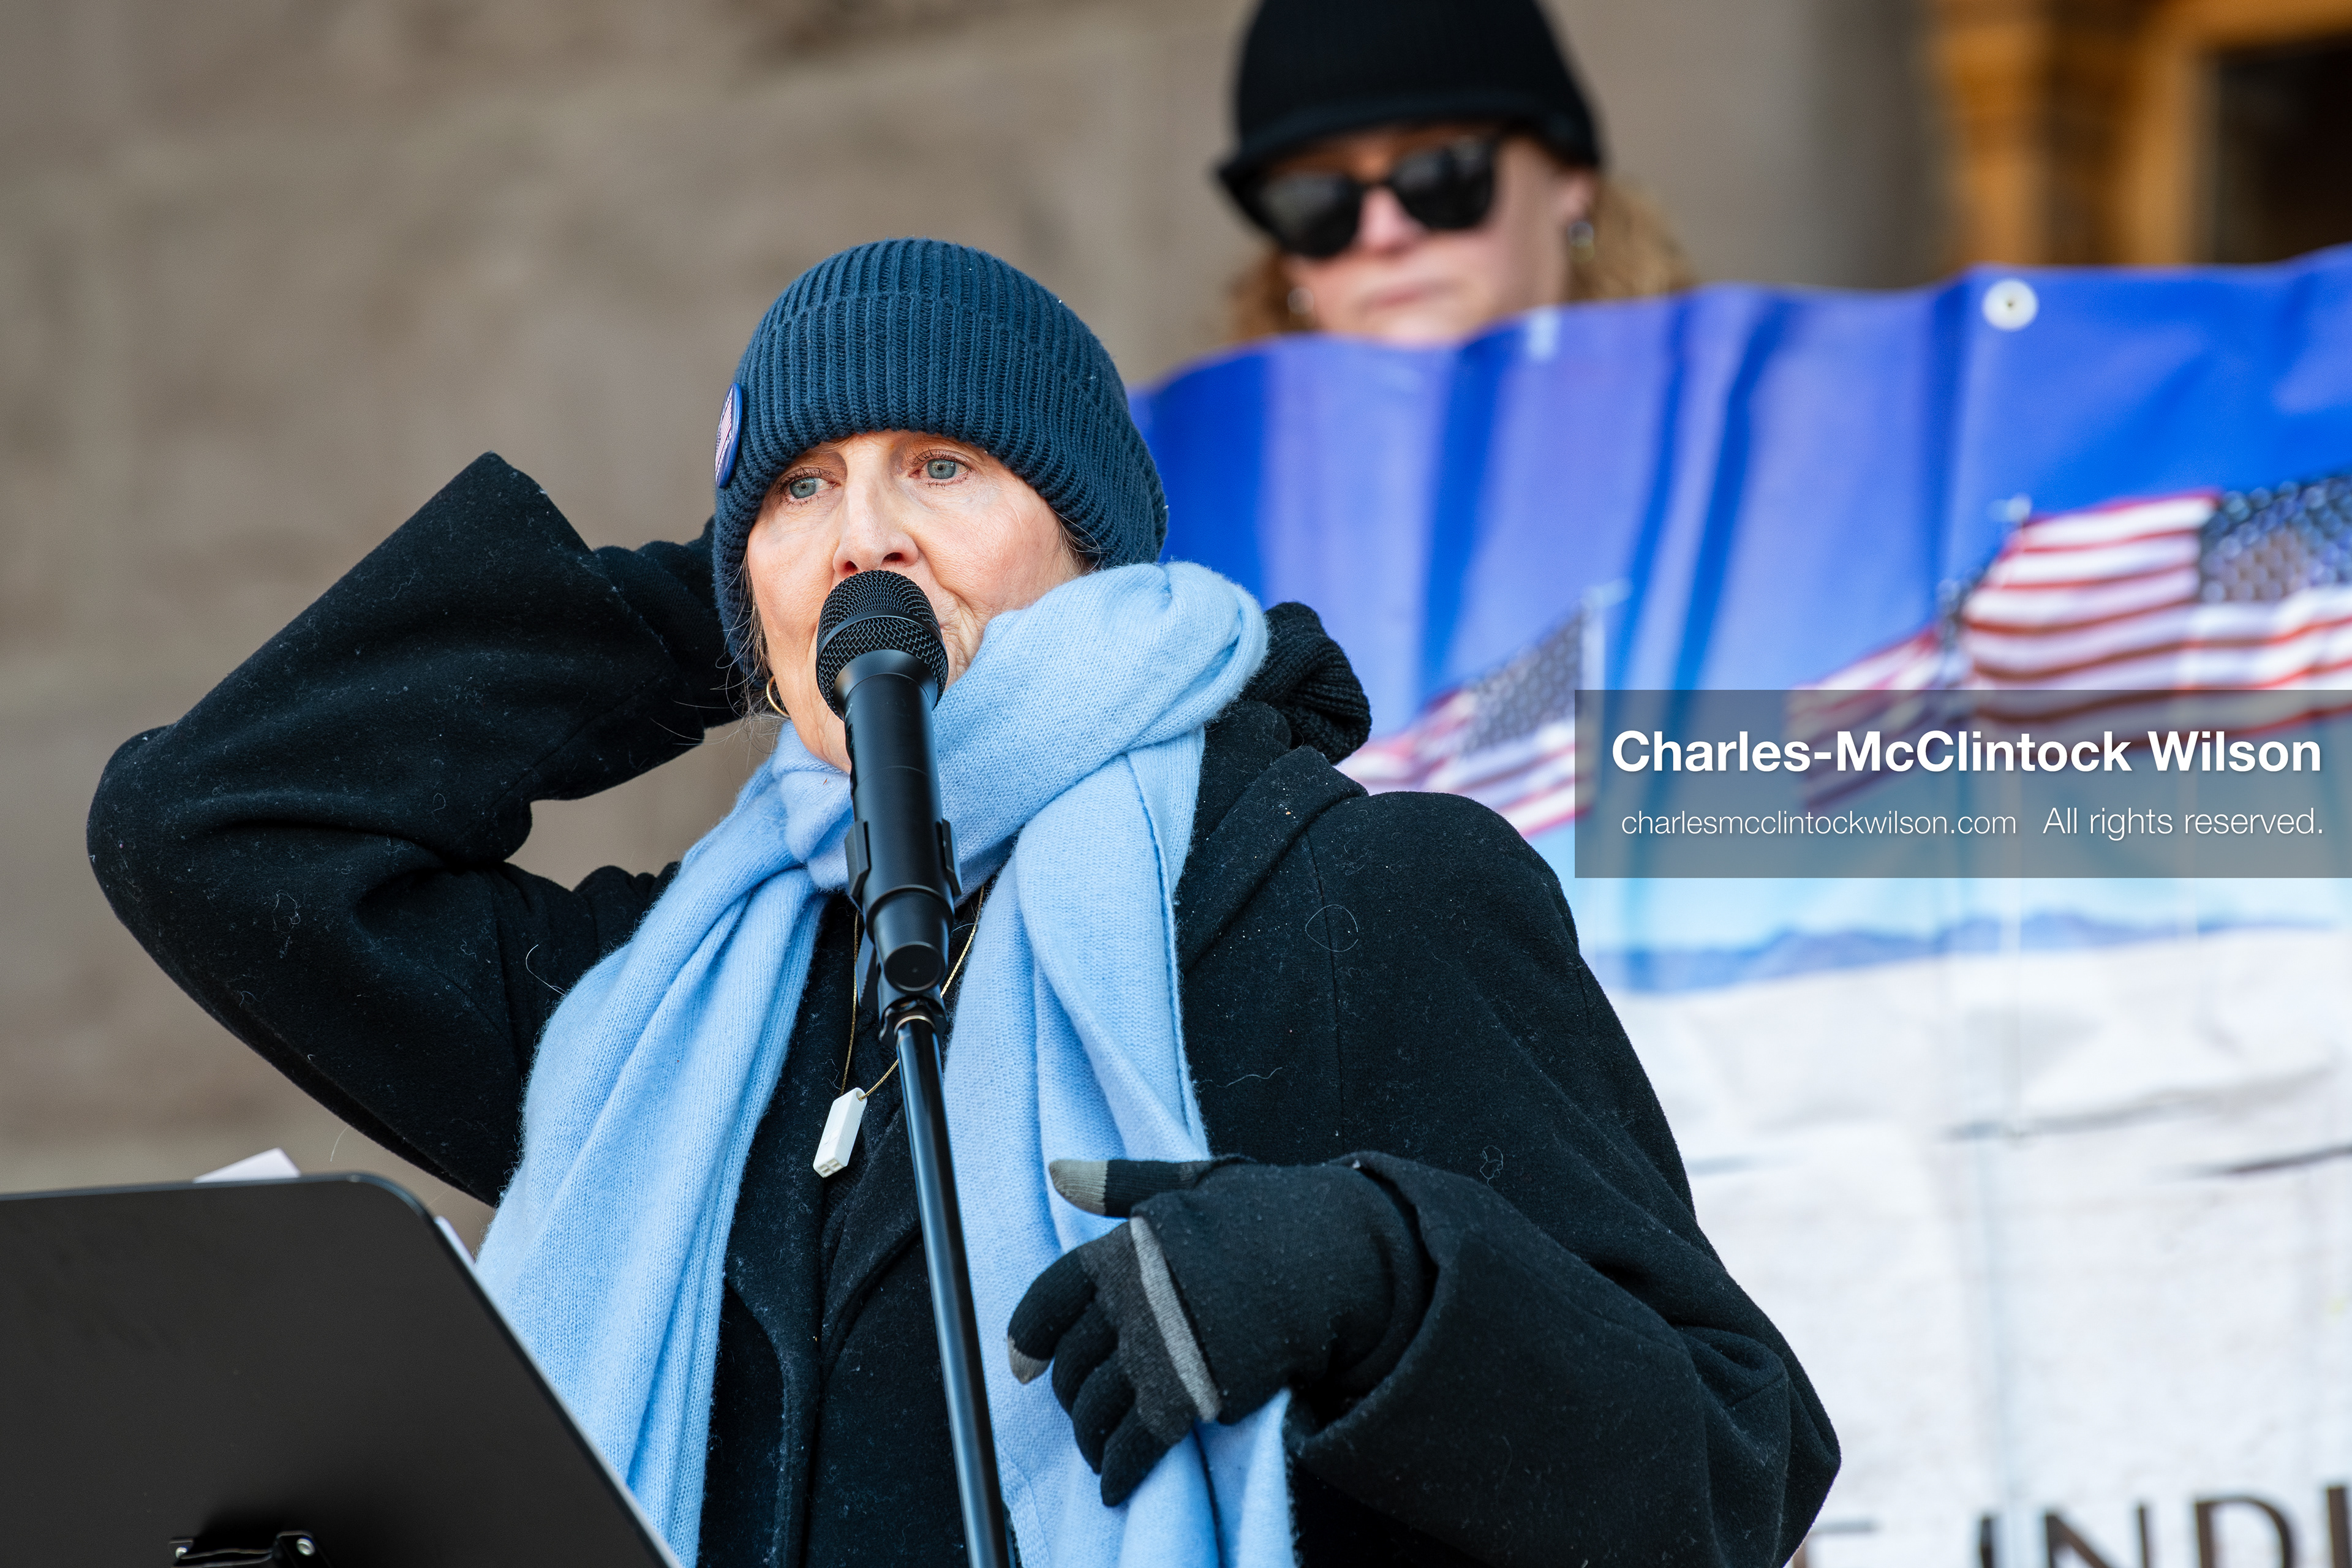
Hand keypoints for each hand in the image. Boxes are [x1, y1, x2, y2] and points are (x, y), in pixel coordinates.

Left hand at [1007, 1155, 1430, 1504]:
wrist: (1340, 1259)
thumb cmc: (1271, 1213)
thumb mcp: (1197, 1184)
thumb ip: (1123, 1185)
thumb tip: (1058, 1171)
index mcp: (1127, 1246)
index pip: (1050, 1297)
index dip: (1029, 1337)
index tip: (1024, 1365)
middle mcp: (1133, 1298)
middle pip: (1075, 1361)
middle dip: (1072, 1393)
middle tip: (1083, 1407)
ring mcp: (1160, 1349)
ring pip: (1098, 1407)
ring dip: (1091, 1436)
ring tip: (1099, 1450)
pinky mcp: (1193, 1394)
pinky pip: (1137, 1442)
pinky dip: (1120, 1468)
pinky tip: (1117, 1482)